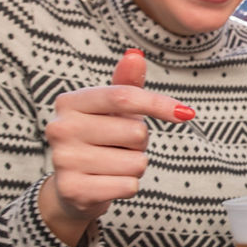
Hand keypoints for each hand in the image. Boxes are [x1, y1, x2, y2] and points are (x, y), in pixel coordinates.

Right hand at [39, 50, 194, 245]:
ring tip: (112, 165)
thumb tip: (135, 56)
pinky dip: (128, 186)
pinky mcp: (74, 190)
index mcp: (69, 102)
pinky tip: (108, 183)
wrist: (73, 187)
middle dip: (140, 143)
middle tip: (119, 147)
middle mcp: (61, 128)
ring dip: (134, 166)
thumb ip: (127, 84)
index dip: (159, 104)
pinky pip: (129, 185)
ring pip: (136, 162)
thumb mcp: (112, 111)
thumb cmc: (100, 139)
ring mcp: (64, 160)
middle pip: (136, 132)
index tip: (186, 113)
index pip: (124, 97)